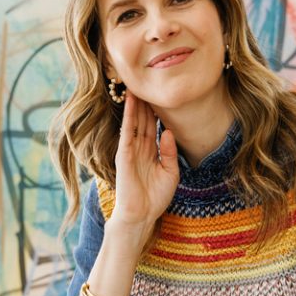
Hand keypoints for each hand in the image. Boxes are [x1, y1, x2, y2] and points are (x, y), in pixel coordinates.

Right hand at [110, 92, 178, 232]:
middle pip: (143, 119)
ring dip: (136, 103)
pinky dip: (129, 115)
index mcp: (151, 152)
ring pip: (135, 120)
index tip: (159, 93)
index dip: (155, 110)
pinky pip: (127, 130)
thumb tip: (168, 131)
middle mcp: (140, 148)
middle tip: (147, 80)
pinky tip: (130, 101)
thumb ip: (170, 152)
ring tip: (137, 84)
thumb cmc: (155, 197)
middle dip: (145, 101)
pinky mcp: (124, 154)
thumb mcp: (171, 173)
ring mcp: (131, 149)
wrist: (141, 215)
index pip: (153, 126)